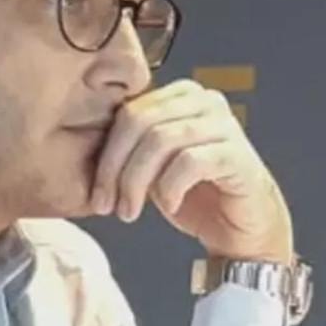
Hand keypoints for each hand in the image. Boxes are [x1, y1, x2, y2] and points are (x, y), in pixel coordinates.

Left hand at [89, 79, 293, 263]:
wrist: (240, 228)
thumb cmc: (195, 196)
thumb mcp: (151, 168)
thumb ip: (129, 149)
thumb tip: (84, 151)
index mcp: (180, 97)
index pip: (128, 112)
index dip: (106, 155)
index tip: (97, 193)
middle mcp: (204, 101)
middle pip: (139, 122)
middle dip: (115, 168)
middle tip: (108, 205)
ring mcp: (223, 125)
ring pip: (160, 141)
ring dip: (137, 182)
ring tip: (131, 212)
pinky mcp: (236, 153)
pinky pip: (188, 162)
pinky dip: (170, 188)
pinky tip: (170, 206)